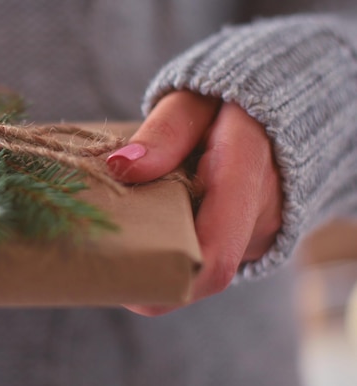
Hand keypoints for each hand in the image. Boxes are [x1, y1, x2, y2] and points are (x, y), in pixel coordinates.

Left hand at [107, 91, 282, 315]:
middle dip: (156, 270)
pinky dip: (179, 247)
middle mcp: (262, 216)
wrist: (279, 115)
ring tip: (128, 233)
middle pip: (203, 272)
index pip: (215, 258)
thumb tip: (120, 167)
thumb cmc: (225, 107)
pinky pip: (210, 256)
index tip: (123, 281)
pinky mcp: (250, 239)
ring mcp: (261, 233)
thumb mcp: (193, 102)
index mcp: (247, 178)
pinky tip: (154, 227)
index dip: (168, 283)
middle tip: (108, 254)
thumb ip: (165, 133)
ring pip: (205, 267)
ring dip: (166, 257)